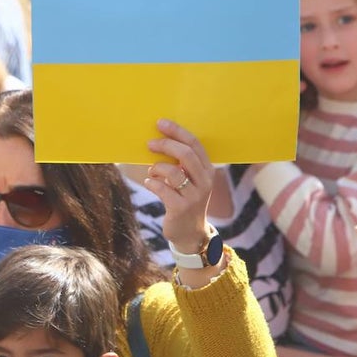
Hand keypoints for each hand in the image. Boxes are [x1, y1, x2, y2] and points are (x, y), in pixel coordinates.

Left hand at [145, 119, 213, 253]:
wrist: (190, 233)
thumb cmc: (184, 200)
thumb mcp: (188, 180)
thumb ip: (180, 163)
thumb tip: (158, 141)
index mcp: (207, 170)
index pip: (195, 144)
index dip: (177, 131)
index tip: (161, 123)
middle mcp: (204, 181)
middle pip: (186, 154)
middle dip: (166, 145)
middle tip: (150, 144)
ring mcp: (194, 195)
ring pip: (172, 172)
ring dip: (156, 168)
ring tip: (151, 172)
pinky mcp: (181, 208)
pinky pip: (162, 188)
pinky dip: (152, 183)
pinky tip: (149, 183)